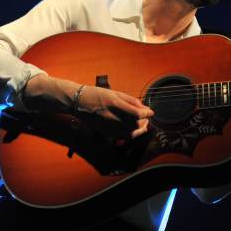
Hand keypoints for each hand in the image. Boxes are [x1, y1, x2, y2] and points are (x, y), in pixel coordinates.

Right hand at [23, 74, 153, 138]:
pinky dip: (130, 134)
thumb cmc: (97, 94)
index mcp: (114, 104)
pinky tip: (133, 129)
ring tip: (143, 124)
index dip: (147, 113)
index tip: (151, 112)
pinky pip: (121, 137)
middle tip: (147, 117)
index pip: (137, 113)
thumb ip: (130, 100)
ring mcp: (107, 126)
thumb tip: (144, 107)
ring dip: (139, 130)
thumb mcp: (115, 93)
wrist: (78, 101)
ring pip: (129, 133)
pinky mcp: (104, 132)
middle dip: (144, 122)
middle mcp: (111, 117)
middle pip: (134, 125)